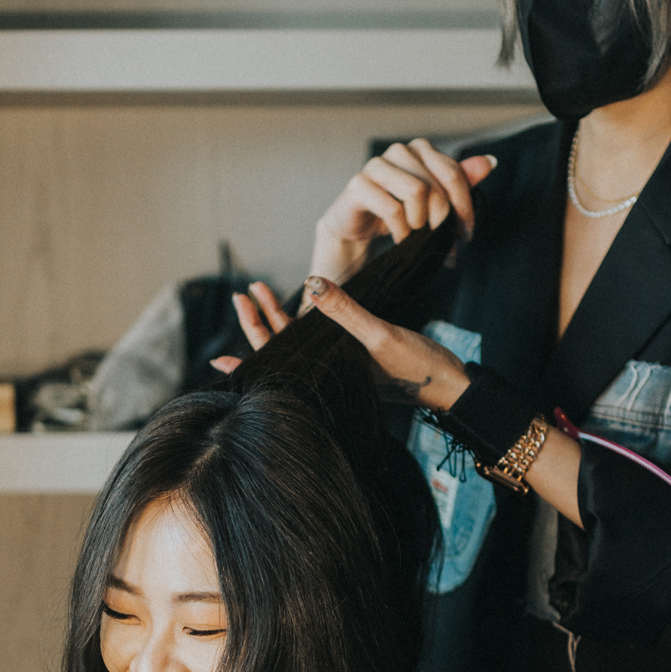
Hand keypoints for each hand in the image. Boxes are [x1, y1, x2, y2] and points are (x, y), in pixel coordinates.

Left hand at [226, 275, 470, 409]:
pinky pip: (320, 344)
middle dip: (260, 324)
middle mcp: (329, 373)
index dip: (249, 358)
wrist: (453, 385)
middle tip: (243, 293)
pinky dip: (304, 329)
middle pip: (284, 351)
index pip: (279, 364)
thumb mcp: (381, 336)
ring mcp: (341, 368)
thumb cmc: (420, 367)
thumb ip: (345, 311)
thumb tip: (309, 286)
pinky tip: (298, 314)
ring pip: (300, 345)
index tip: (217, 359)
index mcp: (328, 373)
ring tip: (261, 293)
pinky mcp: (355, 361)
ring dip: (279, 321)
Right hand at [311, 139, 496, 282]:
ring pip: (416, 191)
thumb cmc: (396, 212)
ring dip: (420, 223)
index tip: (465, 234)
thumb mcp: (433, 200)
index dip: (464, 207)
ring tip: (415, 236)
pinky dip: (401, 230)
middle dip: (443, 221)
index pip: (454, 174)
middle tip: (441, 244)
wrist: (355, 228)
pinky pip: (392, 208)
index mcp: (421, 150)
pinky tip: (400, 238)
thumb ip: (459, 181)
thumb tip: (490, 162)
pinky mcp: (358, 184)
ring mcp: (377, 165)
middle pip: (437, 185)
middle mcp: (400, 151)